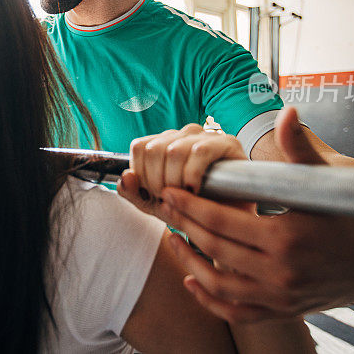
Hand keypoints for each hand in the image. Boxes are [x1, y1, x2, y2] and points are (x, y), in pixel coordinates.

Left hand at [118, 107, 353, 322]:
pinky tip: (193, 281)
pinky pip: (238, 313)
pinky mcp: (284, 311)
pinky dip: (211, 301)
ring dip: (190, 263)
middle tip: (166, 208)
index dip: (192, 205)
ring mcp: (282, 297)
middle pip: (216, 250)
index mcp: (288, 238)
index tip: (171, 192)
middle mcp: (282, 273)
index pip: (223, 221)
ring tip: (172, 240)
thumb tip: (287, 113)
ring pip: (220, 285)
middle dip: (185, 226)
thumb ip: (300, 149)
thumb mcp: (329, 179)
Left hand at [118, 123, 243, 216]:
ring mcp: (204, 136)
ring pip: (174, 151)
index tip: (152, 195)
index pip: (140, 147)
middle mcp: (181, 135)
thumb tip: (126, 177)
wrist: (227, 218)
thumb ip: (133, 192)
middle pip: (154, 149)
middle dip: (156, 182)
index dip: (142, 174)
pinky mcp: (226, 143)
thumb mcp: (154, 204)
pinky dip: (192, 175)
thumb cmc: (189, 207)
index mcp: (162, 142)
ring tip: (182, 197)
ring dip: (173, 181)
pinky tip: (195, 190)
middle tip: (168, 200)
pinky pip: (200, 152)